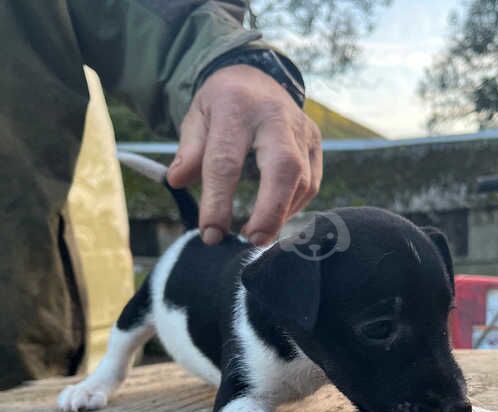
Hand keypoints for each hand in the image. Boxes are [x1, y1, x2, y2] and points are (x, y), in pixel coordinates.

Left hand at [167, 65, 322, 245]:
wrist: (256, 78)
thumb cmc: (222, 105)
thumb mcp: (196, 118)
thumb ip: (189, 150)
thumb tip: (177, 182)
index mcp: (236, 108)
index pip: (226, 160)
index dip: (218, 201)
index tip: (210, 234)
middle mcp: (276, 117)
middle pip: (283, 168)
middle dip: (269, 210)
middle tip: (253, 241)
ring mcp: (302, 129)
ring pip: (303, 180)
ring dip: (281, 214)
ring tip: (258, 234)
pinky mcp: (315, 143)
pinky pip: (312, 183)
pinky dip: (294, 205)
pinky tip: (275, 216)